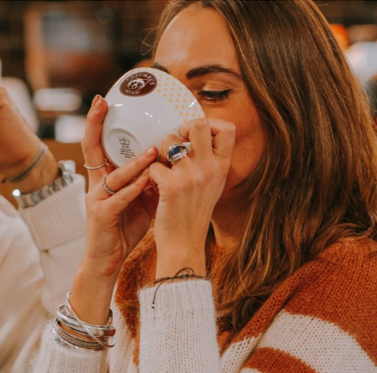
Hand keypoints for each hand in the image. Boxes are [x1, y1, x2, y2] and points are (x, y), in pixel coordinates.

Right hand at [65, 95, 158, 325]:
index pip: (98, 144)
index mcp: (104, 178)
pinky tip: (147, 182)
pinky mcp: (100, 216)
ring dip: (135, 163)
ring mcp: (95, 200)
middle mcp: (95, 184)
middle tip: (102, 104)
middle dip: (94, 125)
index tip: (102, 100)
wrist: (108, 261)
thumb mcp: (141, 199)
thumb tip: (172, 160)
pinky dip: (134, 190)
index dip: (97, 122)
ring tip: (153, 152)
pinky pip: (119, 199)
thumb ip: (151, 179)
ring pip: (115, 175)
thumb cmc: (124, 228)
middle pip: (91, 149)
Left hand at [149, 118, 234, 277]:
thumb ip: (209, 161)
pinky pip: (154, 164)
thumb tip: (198, 134)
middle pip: (200, 124)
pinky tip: (153, 185)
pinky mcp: (171, 187)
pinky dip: (150, 173)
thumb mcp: (212, 185)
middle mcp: (210, 168)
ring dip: (160, 151)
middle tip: (176, 143)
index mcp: (222, 167)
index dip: (210, 123)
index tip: (196, 135)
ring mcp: (191, 176)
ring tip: (161, 168)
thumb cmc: (193, 214)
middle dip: (183, 128)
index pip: (227, 128)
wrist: (184, 244)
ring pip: (170, 140)